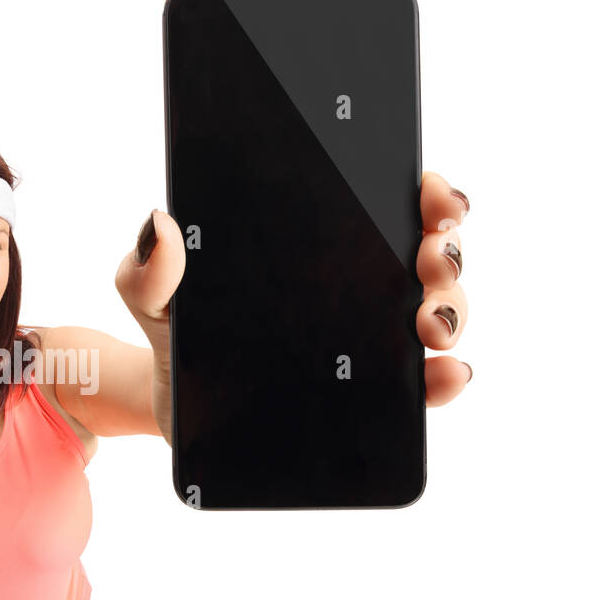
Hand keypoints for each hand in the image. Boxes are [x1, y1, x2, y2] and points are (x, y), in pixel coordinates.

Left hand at [115, 173, 473, 444]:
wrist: (172, 407)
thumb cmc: (173, 331)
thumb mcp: (150, 294)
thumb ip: (147, 266)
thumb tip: (161, 224)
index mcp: (315, 243)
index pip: (389, 201)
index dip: (427, 192)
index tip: (431, 197)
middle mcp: (354, 282)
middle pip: (429, 253)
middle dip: (446, 251)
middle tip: (429, 259)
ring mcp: (366, 338)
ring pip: (437, 310)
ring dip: (452, 309)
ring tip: (429, 325)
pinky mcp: (367, 393)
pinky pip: (422, 384)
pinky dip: (444, 379)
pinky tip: (444, 376)